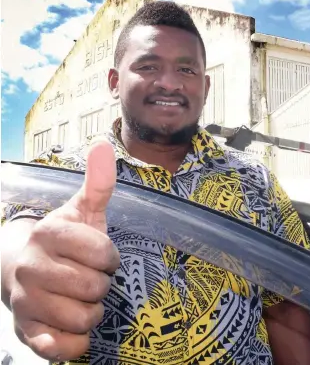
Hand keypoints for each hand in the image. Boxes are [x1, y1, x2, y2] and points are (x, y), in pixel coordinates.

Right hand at [9, 138, 119, 360]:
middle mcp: (30, 267)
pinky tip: (71, 327)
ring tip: (81, 299)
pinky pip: (62, 347)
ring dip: (93, 311)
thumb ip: (97, 183)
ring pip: (85, 317)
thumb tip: (102, 144)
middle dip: (101, 284)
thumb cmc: (63, 242)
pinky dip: (76, 342)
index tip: (101, 256)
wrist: (21, 271)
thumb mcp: (82, 211)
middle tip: (89, 278)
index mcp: (48, 234)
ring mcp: (25, 301)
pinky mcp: (26, 332)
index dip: (109, 257)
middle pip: (95, 287)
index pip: (102, 253)